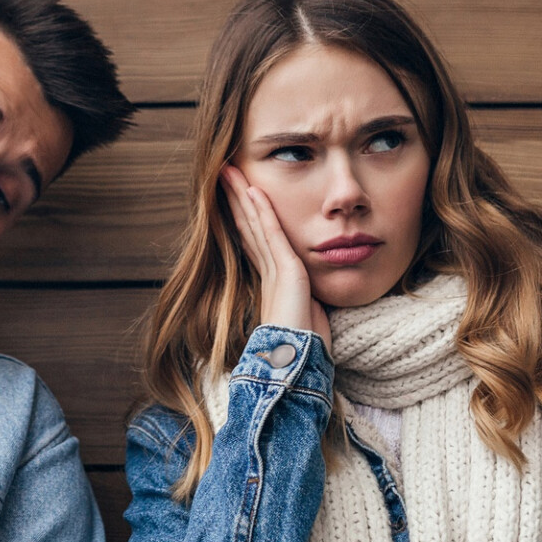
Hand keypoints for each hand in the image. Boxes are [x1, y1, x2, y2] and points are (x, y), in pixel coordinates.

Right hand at [221, 166, 330, 349]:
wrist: (298, 368)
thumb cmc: (305, 351)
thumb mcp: (311, 316)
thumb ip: (309, 300)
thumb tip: (318, 295)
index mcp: (273, 284)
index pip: (256, 242)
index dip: (245, 219)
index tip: (238, 197)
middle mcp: (269, 275)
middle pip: (249, 228)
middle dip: (236, 201)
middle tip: (223, 175)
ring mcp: (274, 273)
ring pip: (254, 226)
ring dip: (242, 197)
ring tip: (229, 173)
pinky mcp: (285, 273)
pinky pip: (271, 235)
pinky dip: (262, 212)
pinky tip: (254, 191)